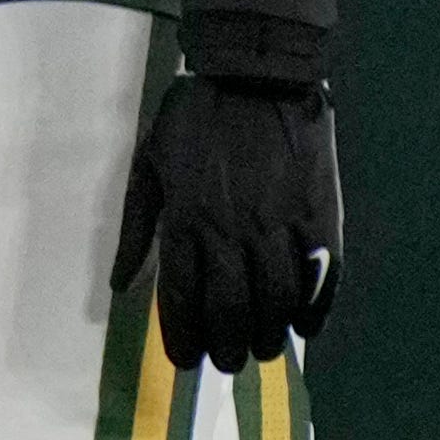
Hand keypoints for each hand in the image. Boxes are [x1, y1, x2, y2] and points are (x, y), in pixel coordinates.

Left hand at [118, 0, 343, 370]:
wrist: (255, 74)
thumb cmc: (192, 119)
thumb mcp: (146, 167)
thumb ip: (136, 230)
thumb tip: (118, 285)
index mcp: (186, 222)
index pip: (182, 297)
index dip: (184, 335)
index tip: (187, 360)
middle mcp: (232, 232)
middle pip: (232, 308)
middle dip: (228, 344)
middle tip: (229, 364)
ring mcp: (279, 224)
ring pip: (277, 299)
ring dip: (271, 333)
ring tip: (265, 351)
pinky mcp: (319, 212)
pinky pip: (321, 272)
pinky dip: (316, 305)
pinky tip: (307, 326)